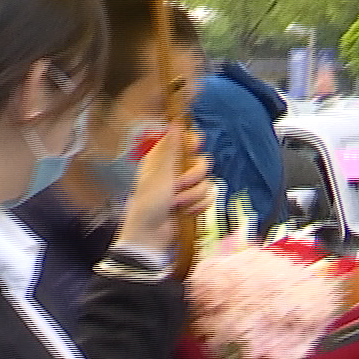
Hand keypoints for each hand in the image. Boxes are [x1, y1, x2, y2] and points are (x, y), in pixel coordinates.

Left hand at [116, 127, 210, 255]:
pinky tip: (185, 213)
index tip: (194, 148)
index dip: (192, 143)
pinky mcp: (193, 203)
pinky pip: (209, 198)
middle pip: (202, 163)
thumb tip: (176, 122)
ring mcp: (185, 189)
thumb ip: (170, 149)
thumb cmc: (149, 204)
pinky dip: (198, 207)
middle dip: (193, 177)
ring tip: (176, 205)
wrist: (151, 236)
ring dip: (193, 196)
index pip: (185, 142)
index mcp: (162, 160)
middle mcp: (175, 172)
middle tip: (178, 187)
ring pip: (207, 183)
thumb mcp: (159, 175)